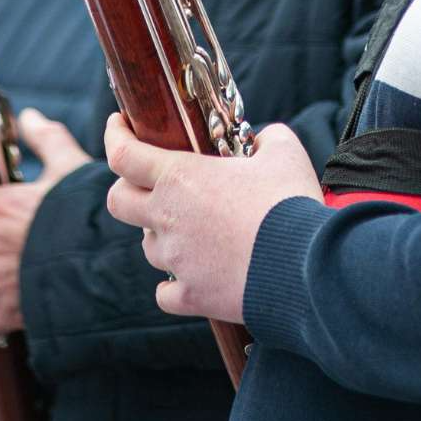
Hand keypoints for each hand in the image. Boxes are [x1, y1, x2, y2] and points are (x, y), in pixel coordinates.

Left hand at [104, 113, 322, 323]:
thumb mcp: (285, 151)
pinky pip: (167, 293)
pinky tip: (191, 277)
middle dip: (125, 189)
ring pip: (147, 247)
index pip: (123, 154)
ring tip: (190, 230)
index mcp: (180, 177)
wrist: (305, 265)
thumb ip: (267, 138)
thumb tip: (262, 141)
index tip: (118, 123)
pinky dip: (175, 285)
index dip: (114, 135)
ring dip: (161, 236)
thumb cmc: (291, 201)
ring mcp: (176, 260)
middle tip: (147, 184)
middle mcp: (167, 218)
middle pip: (117, 202)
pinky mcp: (192, 296)